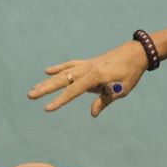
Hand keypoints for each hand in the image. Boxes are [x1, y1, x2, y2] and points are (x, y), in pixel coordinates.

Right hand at [28, 41, 148, 115]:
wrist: (136, 52)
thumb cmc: (131, 73)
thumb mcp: (122, 89)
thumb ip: (105, 100)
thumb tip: (93, 114)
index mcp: (96, 76)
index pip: (73, 91)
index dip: (60, 101)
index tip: (46, 108)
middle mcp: (87, 68)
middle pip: (62, 80)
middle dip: (45, 89)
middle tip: (30, 95)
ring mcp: (86, 64)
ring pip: (63, 73)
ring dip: (48, 81)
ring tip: (35, 89)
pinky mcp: (88, 63)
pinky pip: (70, 65)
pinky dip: (59, 68)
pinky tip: (47, 71)